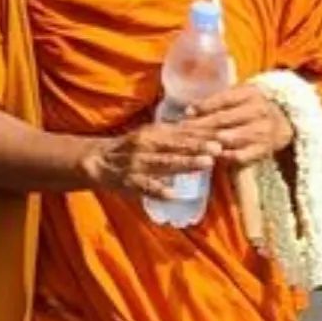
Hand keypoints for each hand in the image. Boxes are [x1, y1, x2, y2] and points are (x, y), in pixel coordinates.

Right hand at [87, 120, 221, 200]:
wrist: (96, 160)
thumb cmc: (131, 148)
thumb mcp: (152, 135)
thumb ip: (176, 133)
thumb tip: (205, 126)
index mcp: (155, 132)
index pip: (183, 131)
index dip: (204, 132)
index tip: (225, 132)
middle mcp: (147, 144)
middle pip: (177, 144)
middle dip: (199, 145)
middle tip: (220, 146)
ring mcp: (138, 162)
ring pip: (165, 162)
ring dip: (186, 162)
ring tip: (206, 163)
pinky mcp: (129, 180)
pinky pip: (145, 186)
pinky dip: (159, 190)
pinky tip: (174, 194)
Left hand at [189, 83, 293, 168]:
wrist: (283, 123)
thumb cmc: (251, 108)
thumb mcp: (239, 97)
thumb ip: (217, 101)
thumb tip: (190, 110)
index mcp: (251, 93)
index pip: (224, 98)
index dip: (204, 106)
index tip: (188, 113)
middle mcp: (258, 110)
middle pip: (224, 119)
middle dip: (201, 125)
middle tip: (184, 131)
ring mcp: (262, 131)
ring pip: (230, 137)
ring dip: (210, 141)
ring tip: (195, 143)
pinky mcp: (262, 150)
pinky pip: (240, 155)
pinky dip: (225, 156)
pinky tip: (213, 155)